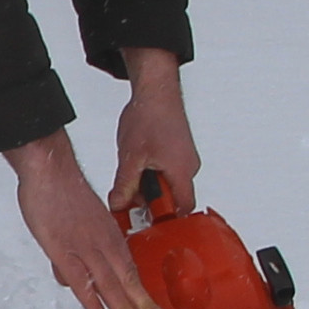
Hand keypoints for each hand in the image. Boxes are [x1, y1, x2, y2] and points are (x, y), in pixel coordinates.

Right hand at [7, 132, 154, 308]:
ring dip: (125, 306)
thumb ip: (81, 245)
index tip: (153, 307)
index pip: (131, 268)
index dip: (142, 291)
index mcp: (109, 234)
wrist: (51, 170)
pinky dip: (91, 299)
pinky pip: (82, 280)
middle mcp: (103, 242)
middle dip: (142, 304)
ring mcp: (85, 248)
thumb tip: (73, 272)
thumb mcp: (83, 217)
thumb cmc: (64, 189)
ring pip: (110, 283)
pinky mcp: (64, 251)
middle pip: (127, 279)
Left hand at [104, 49, 200, 222]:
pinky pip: (167, 169)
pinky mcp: (180, 149)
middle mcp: (189, 166)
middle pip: (172, 198)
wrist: (156, 89)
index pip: (182, 209)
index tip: (145, 219)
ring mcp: (186, 157)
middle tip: (130, 191)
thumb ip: (124, 186)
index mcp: (182, 172)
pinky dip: (152, 170)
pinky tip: (139, 159)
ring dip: (148, 183)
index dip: (165, 218)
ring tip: (134, 167)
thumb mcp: (130, 157)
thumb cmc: (150, 116)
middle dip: (149, 198)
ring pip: (168, 183)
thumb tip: (118, 205)